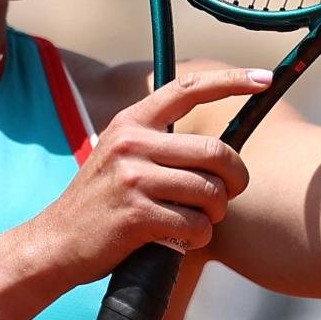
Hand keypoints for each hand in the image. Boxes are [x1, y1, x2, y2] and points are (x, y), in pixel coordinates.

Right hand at [40, 68, 270, 282]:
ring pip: (210, 192)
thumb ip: (159, 142)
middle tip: (231, 192)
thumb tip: (216, 148)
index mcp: (132, 122)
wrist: (57, 242)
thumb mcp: (121, 154)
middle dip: (236, 177)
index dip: (231, 81)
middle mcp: (132, 143)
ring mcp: (133, 178)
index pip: (188, 89)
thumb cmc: (103, 201)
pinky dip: (199, 237)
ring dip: (215, 213)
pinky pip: (195, 225)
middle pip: (215, 152)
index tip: (263, 77)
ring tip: (199, 219)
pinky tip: (181, 239)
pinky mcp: (137, 215)